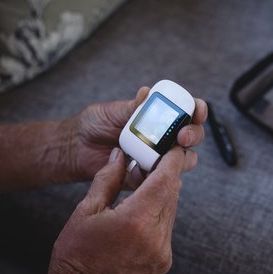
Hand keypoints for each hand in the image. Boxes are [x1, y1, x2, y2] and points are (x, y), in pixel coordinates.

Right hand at [45, 145, 189, 273]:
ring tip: (145, 183)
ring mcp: (162, 251)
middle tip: (153, 159)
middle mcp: (156, 236)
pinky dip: (159, 214)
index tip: (171, 146)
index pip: (164, 180)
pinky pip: (167, 228)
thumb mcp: (86, 211)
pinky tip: (142, 211)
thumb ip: (108, 179)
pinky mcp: (164, 261)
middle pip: (171, 193)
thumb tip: (120, 155)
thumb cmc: (76, 255)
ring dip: (162, 194)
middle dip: (165, 174)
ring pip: (171, 210)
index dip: (170, 160)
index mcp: (136, 220)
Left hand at [67, 87, 207, 187]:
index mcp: (157, 117)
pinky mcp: (146, 177)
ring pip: (183, 160)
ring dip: (182, 157)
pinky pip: (161, 180)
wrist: (75, 148)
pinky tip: (149, 170)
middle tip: (182, 135)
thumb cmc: (94, 124)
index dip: (197, 110)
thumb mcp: (112, 112)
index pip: (186, 112)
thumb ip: (131, 107)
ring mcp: (156, 158)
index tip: (196, 110)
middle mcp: (162, 137)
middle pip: (191, 136)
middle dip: (194, 134)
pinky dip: (161, 175)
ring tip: (168, 154)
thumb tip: (146, 93)